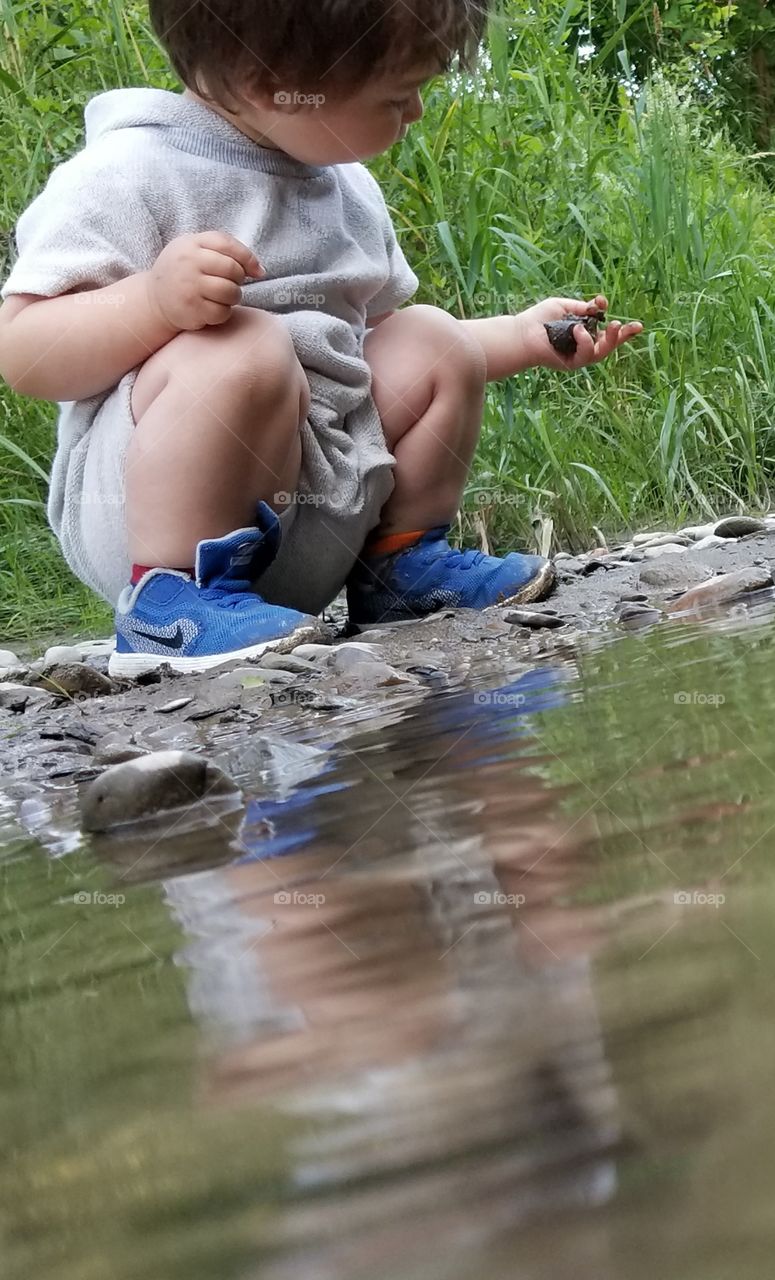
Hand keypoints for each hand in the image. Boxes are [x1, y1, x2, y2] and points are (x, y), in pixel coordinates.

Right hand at [145, 232, 263, 332]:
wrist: (153, 299)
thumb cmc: (182, 272)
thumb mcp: (194, 249)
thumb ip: (224, 249)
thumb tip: (259, 270)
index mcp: (191, 244)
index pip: (227, 244)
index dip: (247, 257)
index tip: (255, 271)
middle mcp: (189, 264)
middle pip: (232, 269)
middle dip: (239, 279)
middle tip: (231, 283)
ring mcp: (189, 288)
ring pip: (230, 292)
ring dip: (234, 296)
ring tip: (224, 296)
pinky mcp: (192, 310)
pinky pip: (222, 312)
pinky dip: (224, 312)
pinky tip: (214, 308)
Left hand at [514, 294, 642, 370]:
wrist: (521, 332)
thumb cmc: (539, 319)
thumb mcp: (565, 306)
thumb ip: (582, 307)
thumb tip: (599, 305)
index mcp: (585, 332)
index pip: (608, 332)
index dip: (622, 329)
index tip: (636, 323)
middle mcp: (583, 346)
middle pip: (610, 345)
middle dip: (624, 336)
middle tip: (634, 326)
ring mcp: (578, 357)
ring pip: (601, 352)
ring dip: (611, 339)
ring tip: (615, 324)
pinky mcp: (571, 364)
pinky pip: (585, 355)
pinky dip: (585, 341)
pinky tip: (579, 330)